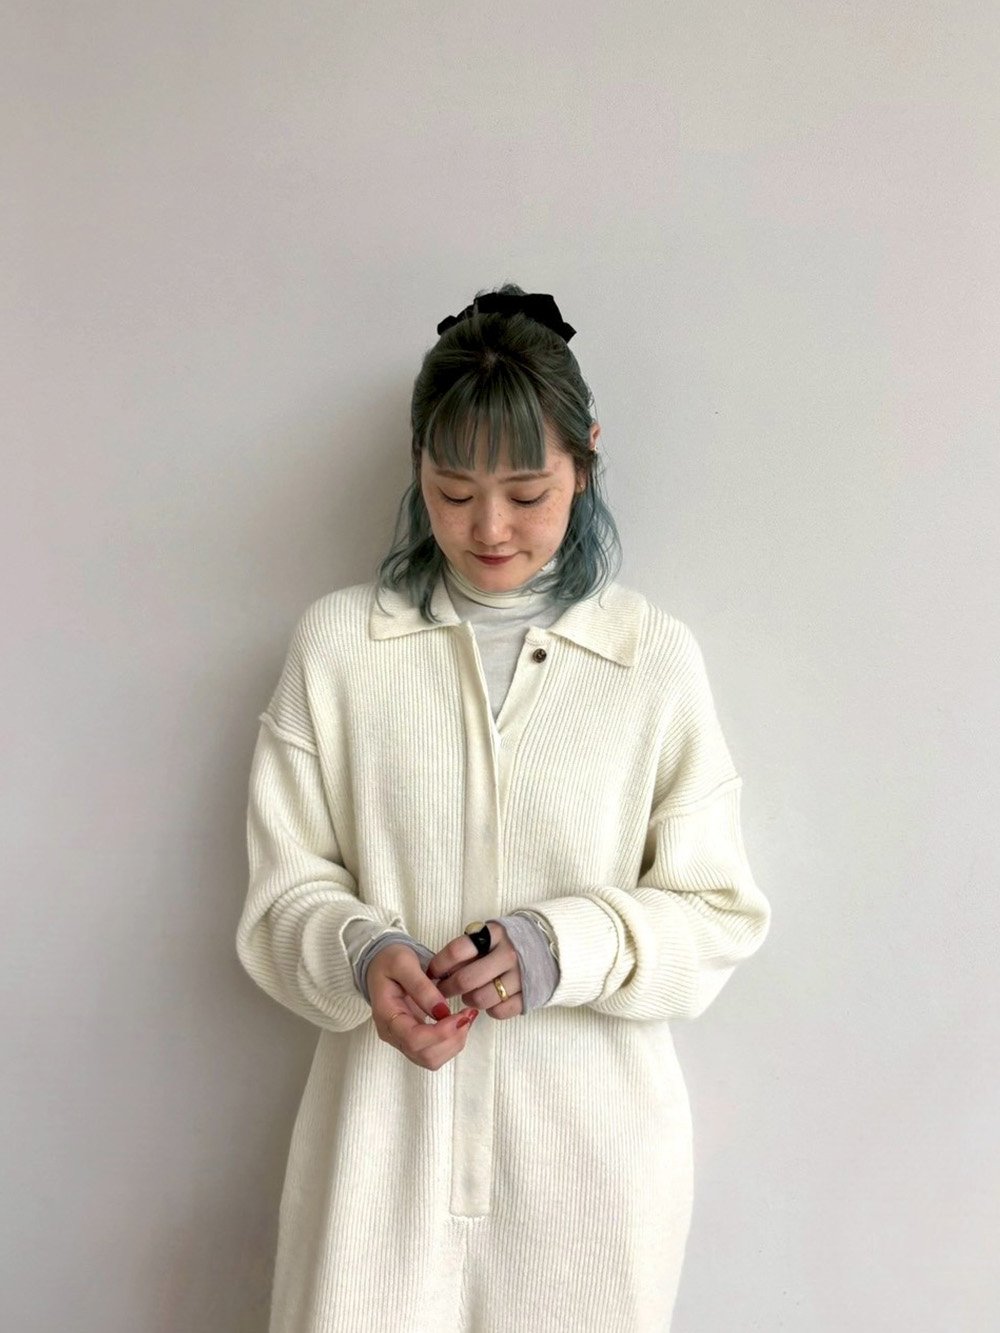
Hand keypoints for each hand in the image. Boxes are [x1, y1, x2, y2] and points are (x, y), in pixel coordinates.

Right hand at [368, 944, 478, 1069]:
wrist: (381, 965)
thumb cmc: (390, 961)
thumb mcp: (403, 962)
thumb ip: (421, 986)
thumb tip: (442, 1011)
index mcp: (386, 1015)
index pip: (413, 1039)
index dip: (441, 1033)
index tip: (462, 1015)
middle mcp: (392, 1034)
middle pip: (425, 1056)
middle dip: (452, 1039)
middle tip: (468, 1014)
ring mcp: (402, 1040)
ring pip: (431, 1060)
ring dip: (454, 1042)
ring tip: (466, 1016)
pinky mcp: (414, 1040)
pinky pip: (434, 1053)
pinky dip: (452, 1041)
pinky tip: (460, 1021)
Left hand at [427, 921, 523, 1019]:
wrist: (549, 947)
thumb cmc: (506, 943)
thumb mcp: (487, 936)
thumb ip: (466, 950)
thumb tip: (436, 972)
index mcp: (494, 934)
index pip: (457, 951)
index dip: (439, 965)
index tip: (432, 973)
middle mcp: (508, 954)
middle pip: (466, 980)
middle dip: (447, 988)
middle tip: (443, 990)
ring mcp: (520, 976)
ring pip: (480, 999)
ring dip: (468, 1000)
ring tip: (469, 994)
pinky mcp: (528, 995)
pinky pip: (499, 1011)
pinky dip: (490, 1010)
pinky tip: (489, 1001)